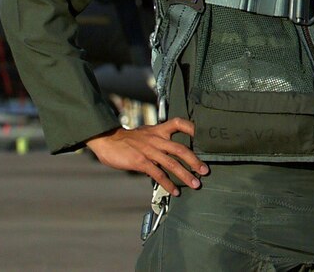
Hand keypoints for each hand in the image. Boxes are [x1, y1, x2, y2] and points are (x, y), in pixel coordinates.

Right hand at [84, 117, 206, 195]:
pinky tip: (175, 191)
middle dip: (195, 161)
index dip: (194, 128)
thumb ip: (159, 139)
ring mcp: (149, 150)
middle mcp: (157, 139)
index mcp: (159, 130)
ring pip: (172, 163)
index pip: (180, 123)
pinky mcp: (140, 161)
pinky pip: (158, 173)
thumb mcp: (146, 133)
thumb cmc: (127, 138)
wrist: (107, 140)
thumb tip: (170, 150)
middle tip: (205, 171)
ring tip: (195, 184)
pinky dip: (168, 183)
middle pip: (181, 149)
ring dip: (185, 175)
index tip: (206, 137)